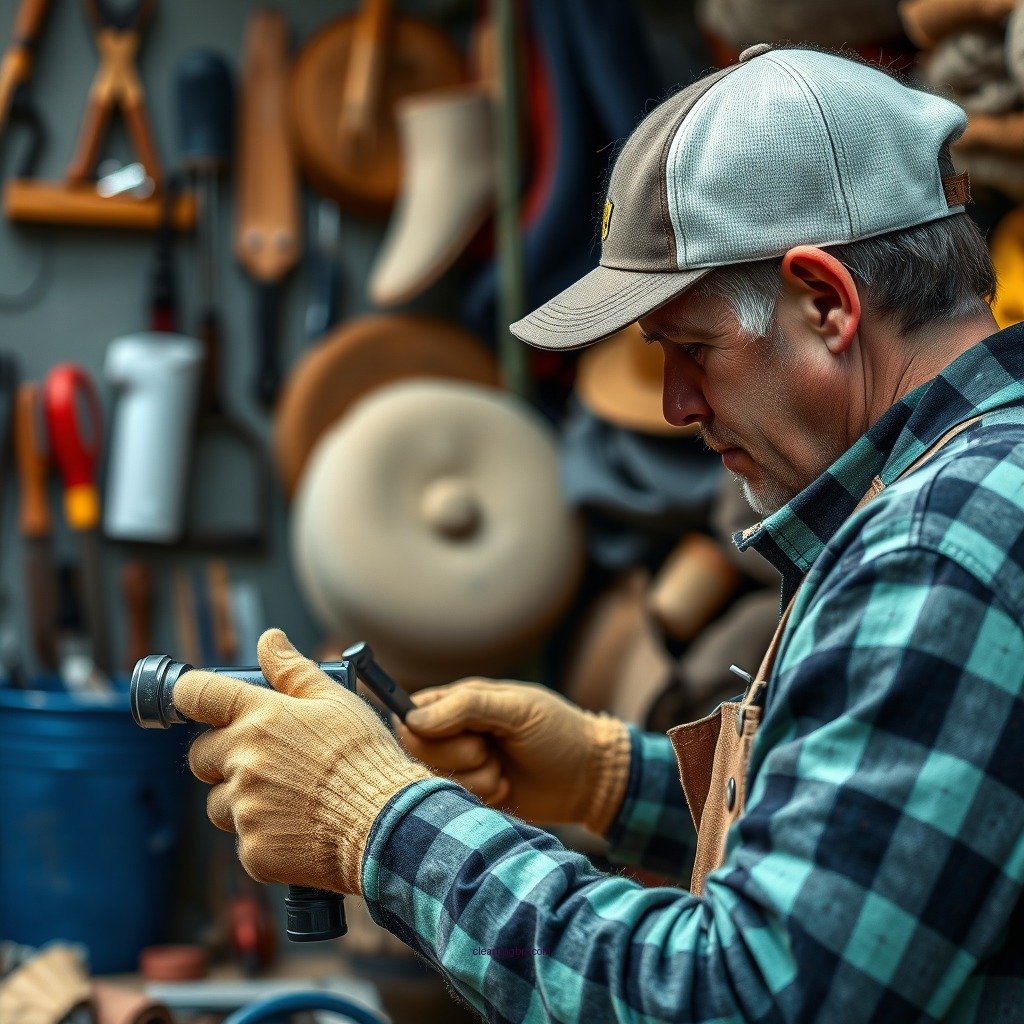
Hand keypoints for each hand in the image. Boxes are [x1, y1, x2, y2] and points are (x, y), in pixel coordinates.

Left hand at [175, 629, 432, 894]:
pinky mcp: (253, 850)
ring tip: (291, 798)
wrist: (386, 824)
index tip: (197, 700)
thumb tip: (269, 640)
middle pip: (201, 756)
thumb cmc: (365, 757)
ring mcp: (245, 809)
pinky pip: (244, 840)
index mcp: (260, 718)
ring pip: (220, 802)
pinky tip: (300, 827)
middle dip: (223, 755)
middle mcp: (243, 761)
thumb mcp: (336, 701)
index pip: (196, 694)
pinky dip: (265, 834)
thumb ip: (294, 670)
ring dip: (243, 799)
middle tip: (268, 759)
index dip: (192, 693)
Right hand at [396, 680, 630, 833]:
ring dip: (472, 779)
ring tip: (502, 771)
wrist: (590, 779)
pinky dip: (480, 797)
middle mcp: (454, 734)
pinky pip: (453, 802)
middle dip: (454, 755)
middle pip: (417, 749)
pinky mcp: (471, 797)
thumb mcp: (517, 708)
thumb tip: (411, 720)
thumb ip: (466, 707)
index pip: (412, 713)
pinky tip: (505, 789)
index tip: (459, 734)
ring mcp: (461, 768)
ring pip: (433, 779)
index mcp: (460, 703)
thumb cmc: (558, 733)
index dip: (423, 728)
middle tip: (487, 750)